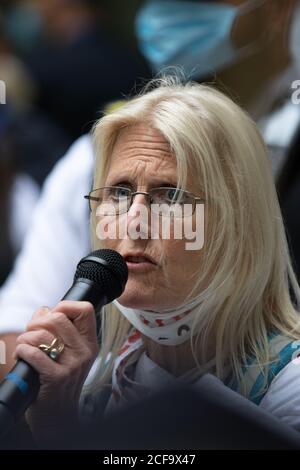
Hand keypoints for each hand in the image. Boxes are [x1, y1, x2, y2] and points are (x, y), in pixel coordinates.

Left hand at [15, 301, 98, 442]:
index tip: (52, 315)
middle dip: (36, 322)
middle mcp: (85, 352)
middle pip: (58, 318)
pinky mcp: (57, 377)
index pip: (85, 309)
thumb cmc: (60, 382)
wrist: (59, 416)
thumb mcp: (68, 354)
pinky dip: (22, 351)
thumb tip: (44, 310)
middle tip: (31, 334)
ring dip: (25, 338)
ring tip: (24, 347)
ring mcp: (72, 365)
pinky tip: (22, 356)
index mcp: (89, 343)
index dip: (65, 305)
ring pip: (42, 335)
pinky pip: (34, 353)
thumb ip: (59, 330)